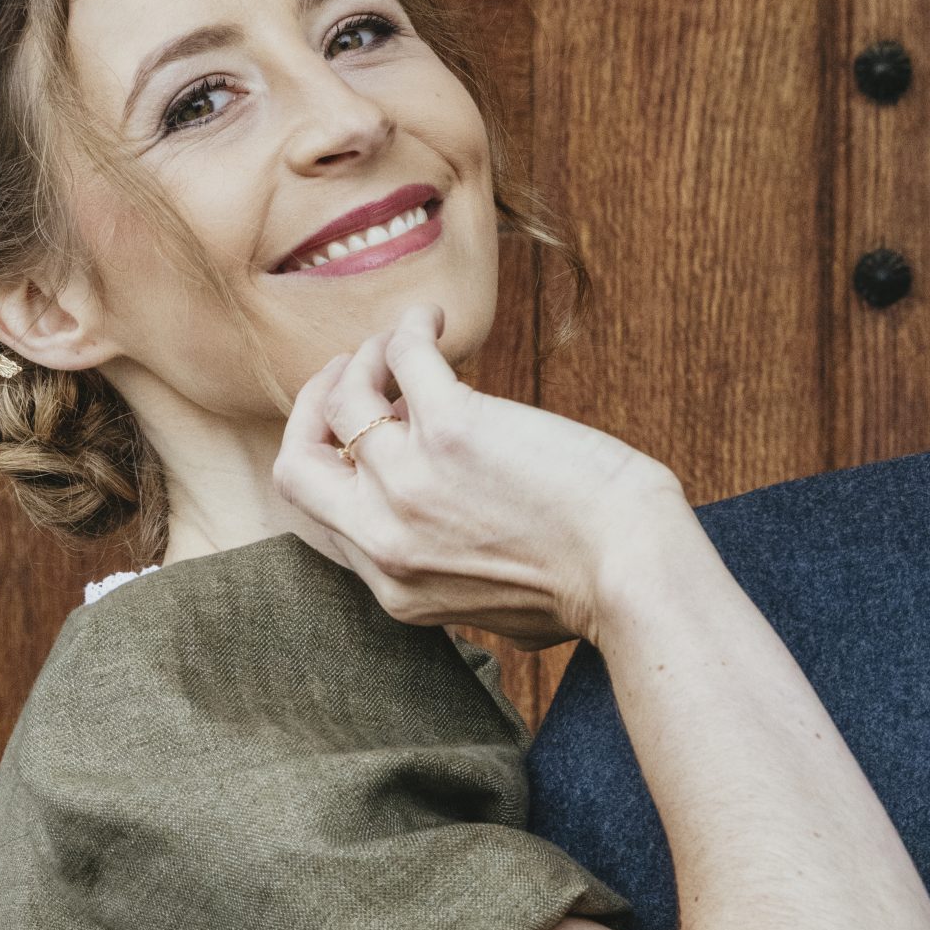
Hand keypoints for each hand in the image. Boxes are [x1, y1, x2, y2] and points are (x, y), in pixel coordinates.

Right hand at [271, 304, 687, 647]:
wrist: (634, 571)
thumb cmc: (592, 587)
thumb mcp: (499, 609)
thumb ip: (457, 579)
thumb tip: (458, 534)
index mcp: (393, 587)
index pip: (321, 520)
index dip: (337, 466)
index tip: (368, 431)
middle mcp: (385, 538)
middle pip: (296, 467)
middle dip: (312, 412)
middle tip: (348, 377)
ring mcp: (409, 483)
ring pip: (342, 399)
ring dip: (365, 358)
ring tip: (403, 341)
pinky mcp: (451, 429)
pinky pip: (402, 355)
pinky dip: (411, 328)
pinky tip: (434, 320)